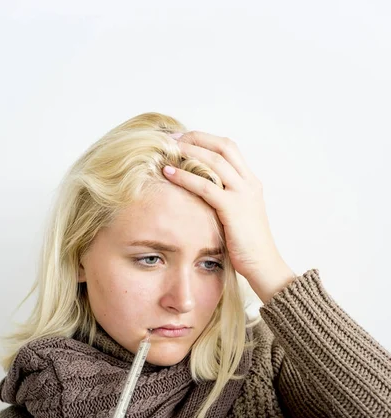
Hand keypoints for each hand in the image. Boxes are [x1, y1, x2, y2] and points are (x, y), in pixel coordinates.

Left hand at [163, 131, 295, 302]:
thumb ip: (225, 200)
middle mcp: (249, 183)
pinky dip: (184, 176)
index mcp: (251, 183)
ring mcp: (243, 195)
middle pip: (222, 146)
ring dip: (189, 151)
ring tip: (167, 149)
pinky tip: (168, 173)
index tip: (184, 139)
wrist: (263, 265)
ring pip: (214, 160)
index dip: (206, 139)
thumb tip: (201, 194)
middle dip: (196, 138)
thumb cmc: (247, 246)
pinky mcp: (233, 209)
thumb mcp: (238, 216)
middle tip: (172, 138)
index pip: (229, 148)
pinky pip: (205, 186)